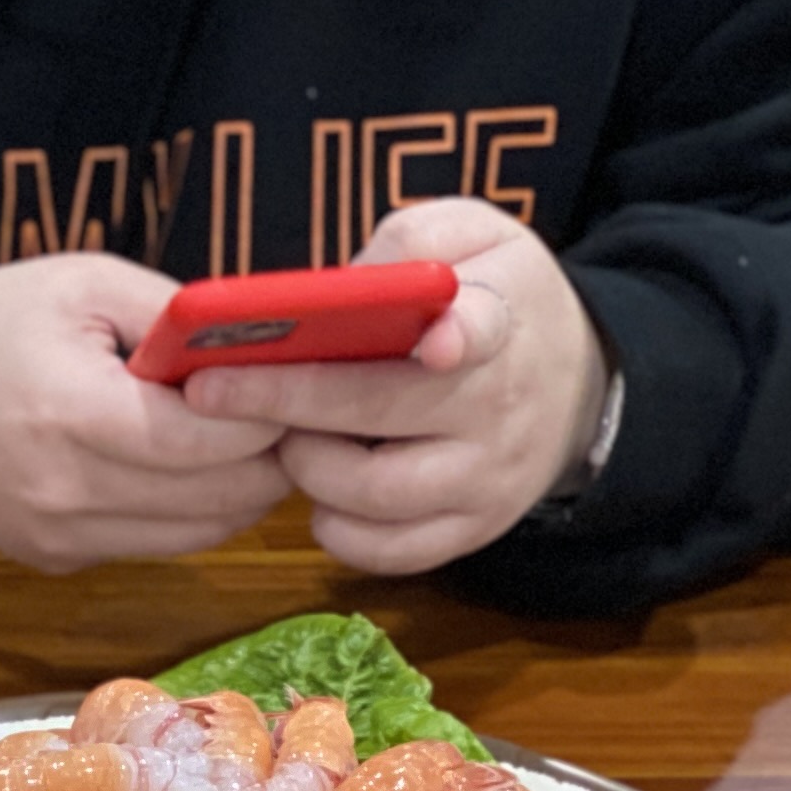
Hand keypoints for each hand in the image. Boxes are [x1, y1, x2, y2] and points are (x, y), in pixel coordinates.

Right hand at [0, 253, 293, 569]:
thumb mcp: (83, 285)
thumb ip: (179, 316)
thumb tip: (266, 345)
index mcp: (71, 415)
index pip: (212, 441)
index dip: (270, 412)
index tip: (296, 377)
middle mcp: (67, 494)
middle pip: (223, 498)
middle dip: (271, 453)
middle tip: (289, 406)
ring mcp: (62, 537)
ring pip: (203, 533)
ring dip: (241, 488)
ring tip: (245, 434)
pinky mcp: (60, 559)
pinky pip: (159, 544)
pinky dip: (191, 508)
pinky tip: (184, 463)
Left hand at [178, 197, 608, 573]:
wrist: (576, 379)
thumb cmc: (492, 299)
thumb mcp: (474, 239)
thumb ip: (410, 244)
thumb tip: (337, 289)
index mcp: (500, 318)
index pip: (482, 326)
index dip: (458, 332)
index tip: (438, 340)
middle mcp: (500, 405)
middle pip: (380, 413)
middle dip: (283, 402)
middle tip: (214, 392)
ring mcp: (488, 477)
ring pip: (373, 494)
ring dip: (305, 468)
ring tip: (289, 438)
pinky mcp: (472, 530)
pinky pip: (387, 551)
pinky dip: (336, 529)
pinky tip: (321, 494)